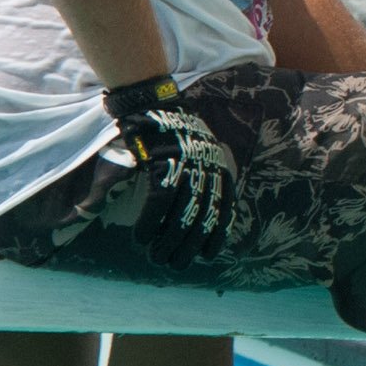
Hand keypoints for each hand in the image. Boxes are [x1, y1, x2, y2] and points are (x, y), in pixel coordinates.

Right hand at [107, 95, 238, 268]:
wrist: (150, 101)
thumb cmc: (170, 132)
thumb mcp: (196, 152)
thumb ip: (200, 179)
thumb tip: (196, 213)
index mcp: (219, 165)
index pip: (224, 208)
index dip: (216, 235)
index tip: (207, 256)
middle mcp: (208, 167)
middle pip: (202, 217)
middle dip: (187, 246)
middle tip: (174, 264)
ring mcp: (187, 165)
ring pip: (181, 214)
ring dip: (167, 241)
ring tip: (156, 257)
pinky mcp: (163, 161)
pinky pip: (158, 201)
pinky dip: (149, 223)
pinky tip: (140, 238)